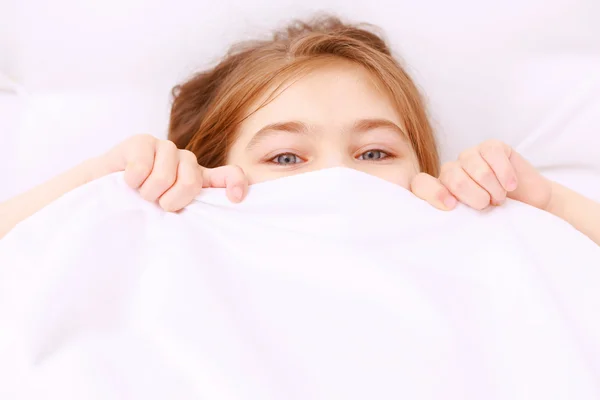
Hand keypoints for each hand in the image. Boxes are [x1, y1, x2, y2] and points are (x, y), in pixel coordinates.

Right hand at [103, 134, 247, 210]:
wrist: (96, 194)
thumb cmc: (135, 210)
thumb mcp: (167, 218)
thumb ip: (190, 216)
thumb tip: (213, 228)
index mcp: (198, 180)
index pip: (230, 175)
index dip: (236, 183)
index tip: (235, 198)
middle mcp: (185, 162)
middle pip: (192, 180)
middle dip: (170, 200)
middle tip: (156, 204)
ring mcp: (165, 149)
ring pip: (165, 175)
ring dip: (147, 192)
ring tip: (139, 193)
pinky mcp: (143, 142)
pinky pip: (143, 165)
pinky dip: (132, 180)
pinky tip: (127, 180)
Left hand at [411, 139, 552, 210]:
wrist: (531, 206)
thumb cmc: (499, 216)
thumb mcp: (473, 221)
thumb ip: (455, 216)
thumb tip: (443, 216)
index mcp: (441, 190)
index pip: (421, 184)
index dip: (433, 193)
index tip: (451, 206)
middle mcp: (451, 170)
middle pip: (453, 178)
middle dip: (476, 197)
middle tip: (489, 205)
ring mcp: (470, 156)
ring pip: (476, 168)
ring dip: (494, 188)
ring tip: (500, 197)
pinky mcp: (491, 147)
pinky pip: (493, 155)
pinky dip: (505, 174)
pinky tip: (511, 185)